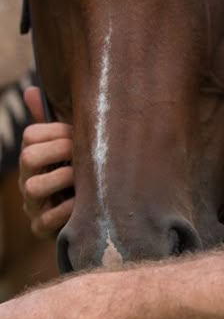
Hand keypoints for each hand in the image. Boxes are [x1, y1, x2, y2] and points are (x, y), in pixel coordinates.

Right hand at [19, 86, 74, 238]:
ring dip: (62, 178)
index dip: (58, 131)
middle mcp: (28, 179)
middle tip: (84, 153)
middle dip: (60, 150)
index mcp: (35, 156)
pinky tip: (84, 204)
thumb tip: (31, 90)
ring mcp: (33, 205)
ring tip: (84, 178)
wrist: (99, 211)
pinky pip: (47, 220)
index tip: (80, 133)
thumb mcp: (73, 144)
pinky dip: (66, 210)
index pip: (32, 135)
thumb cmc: (86, 170)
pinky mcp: (42, 229)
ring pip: (33, 187)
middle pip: (28, 156)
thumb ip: (55, 120)